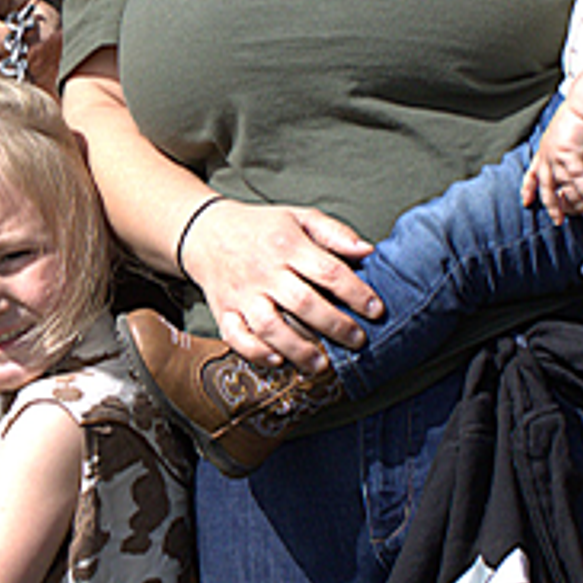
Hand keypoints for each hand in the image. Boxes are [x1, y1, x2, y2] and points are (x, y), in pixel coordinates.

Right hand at [181, 198, 379, 372]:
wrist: (206, 231)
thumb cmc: (262, 227)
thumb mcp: (299, 217)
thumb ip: (334, 233)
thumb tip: (368, 251)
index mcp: (287, 244)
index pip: (328, 271)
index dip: (356, 293)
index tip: (376, 310)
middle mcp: (264, 271)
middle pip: (303, 302)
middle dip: (334, 325)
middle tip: (358, 340)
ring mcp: (242, 294)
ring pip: (269, 326)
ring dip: (298, 348)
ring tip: (321, 365)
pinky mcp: (223, 311)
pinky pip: (236, 337)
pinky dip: (256, 352)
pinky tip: (278, 361)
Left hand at [522, 112, 582, 217]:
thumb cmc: (580, 116)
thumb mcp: (566, 134)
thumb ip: (566, 149)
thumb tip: (573, 159)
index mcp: (544, 149)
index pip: (531, 173)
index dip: (528, 189)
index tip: (525, 202)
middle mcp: (547, 154)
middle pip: (546, 187)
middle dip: (552, 206)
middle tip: (558, 221)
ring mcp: (557, 155)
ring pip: (565, 186)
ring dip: (577, 201)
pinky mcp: (571, 154)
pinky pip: (579, 180)